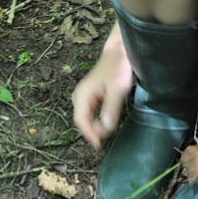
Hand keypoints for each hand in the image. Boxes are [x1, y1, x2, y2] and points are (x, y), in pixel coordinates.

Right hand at [72, 21, 133, 147]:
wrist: (118, 53)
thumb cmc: (117, 68)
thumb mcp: (116, 90)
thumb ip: (110, 109)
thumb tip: (106, 127)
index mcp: (81, 95)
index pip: (80, 120)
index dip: (88, 134)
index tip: (98, 144)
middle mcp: (79, 97)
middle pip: (82, 121)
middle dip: (93, 132)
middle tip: (105, 139)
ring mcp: (83, 98)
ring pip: (86, 119)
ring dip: (95, 127)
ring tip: (107, 132)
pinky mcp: (90, 98)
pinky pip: (90, 114)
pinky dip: (97, 121)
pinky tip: (106, 124)